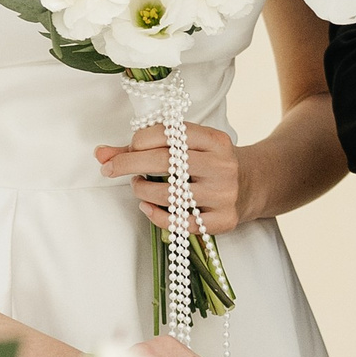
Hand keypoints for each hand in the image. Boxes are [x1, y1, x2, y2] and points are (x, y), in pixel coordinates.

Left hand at [94, 124, 246, 233]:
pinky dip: (155, 215)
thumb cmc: (210, 162)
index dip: (139, 140)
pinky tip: (148, 207)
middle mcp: (222, 165)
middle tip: (110, 169)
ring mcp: (224, 195)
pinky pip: (179, 223)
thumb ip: (143, 148)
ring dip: (142, 190)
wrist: (254, 184)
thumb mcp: (188, 146)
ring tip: (138, 186)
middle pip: (165, 161)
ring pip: (169, 194)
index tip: (128, 149)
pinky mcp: (223, 220)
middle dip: (129, 163)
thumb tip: (100, 153)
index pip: (168, 133)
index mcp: (214, 140)